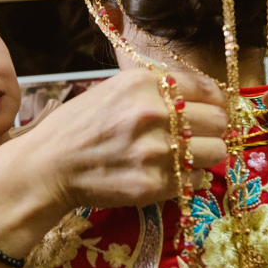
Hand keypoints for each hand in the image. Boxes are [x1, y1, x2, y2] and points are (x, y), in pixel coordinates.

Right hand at [26, 68, 226, 208]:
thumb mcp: (115, 90)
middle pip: (219, 121)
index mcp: (145, 83)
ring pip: (216, 152)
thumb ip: (157, 89)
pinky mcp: (155, 184)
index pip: (208, 89)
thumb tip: (201, 97)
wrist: (48, 166)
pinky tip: (169, 174)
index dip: (214, 102)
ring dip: (205, 155)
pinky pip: (197, 180)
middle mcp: (154, 113)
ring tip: (185, 157)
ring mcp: (156, 151)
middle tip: (198, 137)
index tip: (210, 111)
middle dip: (212, 129)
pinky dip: (189, 179)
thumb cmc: (78, 126)